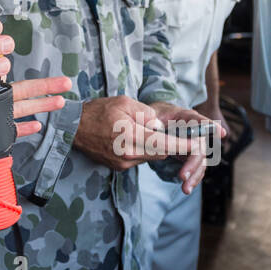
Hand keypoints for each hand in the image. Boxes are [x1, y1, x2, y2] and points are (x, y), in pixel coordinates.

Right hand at [74, 95, 190, 171]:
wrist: (73, 127)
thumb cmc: (98, 111)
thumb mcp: (124, 103)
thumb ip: (147, 114)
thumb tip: (159, 126)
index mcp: (130, 137)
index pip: (164, 144)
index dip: (183, 145)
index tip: (197, 144)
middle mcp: (128, 154)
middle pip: (160, 152)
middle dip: (171, 144)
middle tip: (179, 134)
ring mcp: (123, 163)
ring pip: (151, 156)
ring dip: (156, 146)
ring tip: (149, 131)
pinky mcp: (119, 167)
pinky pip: (140, 159)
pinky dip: (143, 149)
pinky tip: (135, 138)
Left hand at [149, 101, 227, 194]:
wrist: (154, 124)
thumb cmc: (153, 117)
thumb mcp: (149, 115)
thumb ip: (151, 121)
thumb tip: (155, 128)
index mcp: (183, 117)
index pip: (196, 119)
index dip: (209, 126)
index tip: (221, 133)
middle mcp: (194, 131)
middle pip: (199, 146)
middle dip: (193, 163)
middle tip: (183, 176)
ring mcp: (194, 144)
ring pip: (200, 160)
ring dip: (194, 175)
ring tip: (185, 189)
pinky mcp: (191, 156)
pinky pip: (196, 168)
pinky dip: (193, 179)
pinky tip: (186, 188)